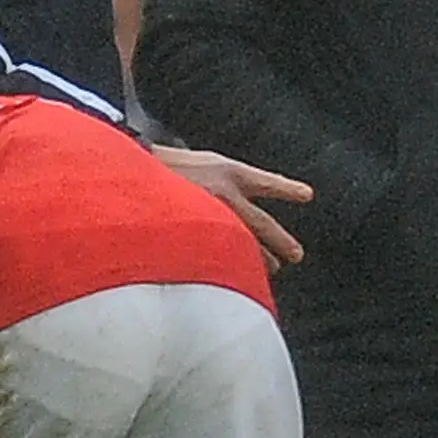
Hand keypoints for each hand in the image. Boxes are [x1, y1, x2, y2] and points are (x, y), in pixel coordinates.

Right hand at [154, 147, 313, 264]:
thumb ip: (216, 179)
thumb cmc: (157, 167)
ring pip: (244, 244)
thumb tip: (233, 196)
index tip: (307, 195)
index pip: (266, 182)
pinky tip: (236, 275)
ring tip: (272, 268)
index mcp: (227, 172)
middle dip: (279, 241)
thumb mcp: (196, 161)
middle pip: (261, 224)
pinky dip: (230, 263)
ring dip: (258, 258)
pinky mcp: (196, 236)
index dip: (287, 189)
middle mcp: (225, 195)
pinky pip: (219, 255)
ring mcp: (212, 217)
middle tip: (295, 255)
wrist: (129, 176)